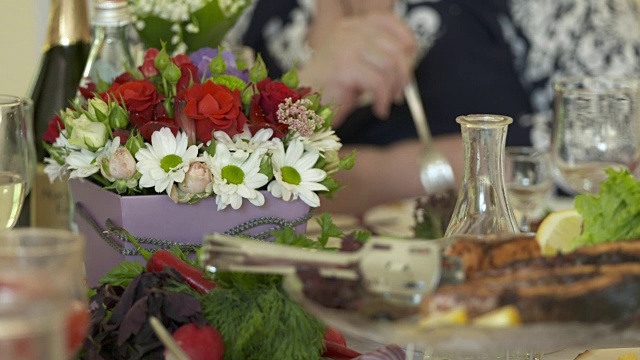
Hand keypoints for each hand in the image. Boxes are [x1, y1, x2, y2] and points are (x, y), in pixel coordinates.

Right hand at [299, 12, 415, 124]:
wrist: (303, 104)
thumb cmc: (331, 87)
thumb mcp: (357, 63)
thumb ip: (379, 55)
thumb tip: (408, 59)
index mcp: (351, 26)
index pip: (389, 21)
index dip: (406, 41)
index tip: (409, 62)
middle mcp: (349, 31)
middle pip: (395, 47)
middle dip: (404, 73)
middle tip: (399, 92)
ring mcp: (345, 47)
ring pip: (390, 65)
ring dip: (394, 89)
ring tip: (386, 102)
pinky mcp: (344, 67)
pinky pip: (379, 82)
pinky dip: (383, 100)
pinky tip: (379, 109)